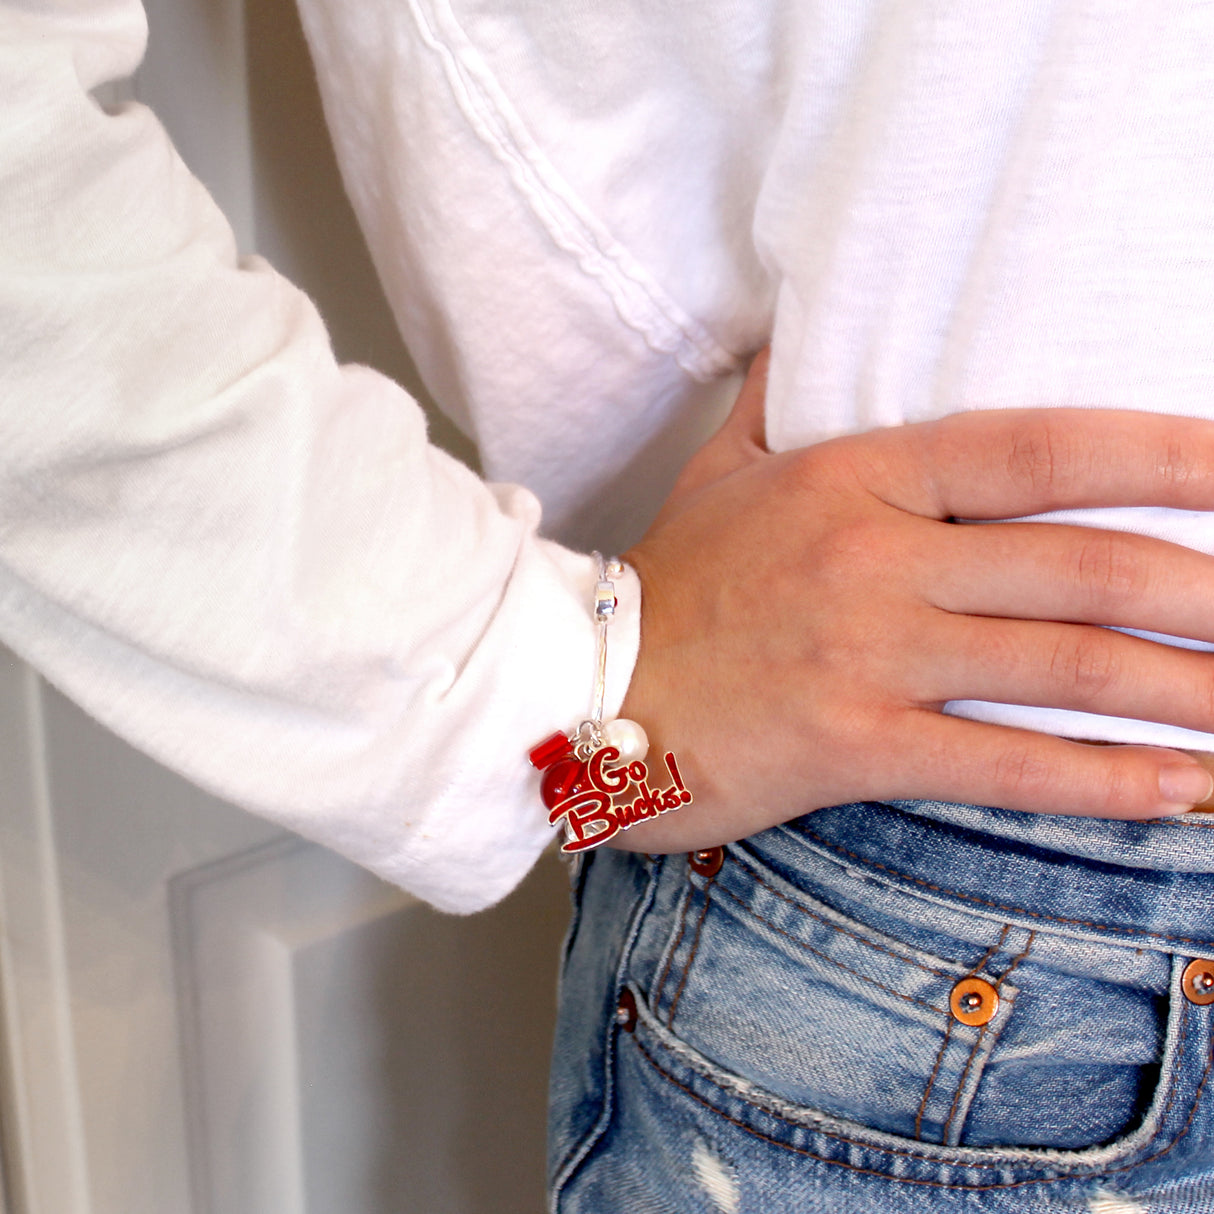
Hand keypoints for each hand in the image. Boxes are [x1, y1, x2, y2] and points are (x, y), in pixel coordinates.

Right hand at [615, 349, 1213, 850]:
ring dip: (1184, 689)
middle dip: (1204, 591)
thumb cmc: (665, 581)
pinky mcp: (847, 744)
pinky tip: (1182, 789)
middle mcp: (873, 556)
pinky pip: (999, 764)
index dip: (1159, 456)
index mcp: (854, 477)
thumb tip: (801, 329)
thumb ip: (777, 397)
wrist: (571, 686)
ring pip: (1059, 668)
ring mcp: (864, 652)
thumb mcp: (717, 468)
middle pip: (1079, 565)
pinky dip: (1102, 782)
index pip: (1037, 450)